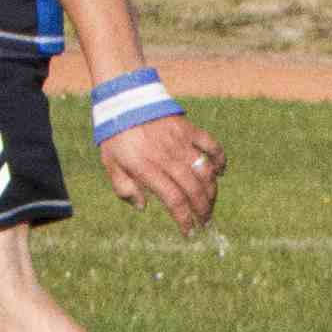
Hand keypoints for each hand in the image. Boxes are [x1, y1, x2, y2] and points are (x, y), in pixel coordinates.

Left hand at [99, 113, 221, 238]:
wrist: (123, 101)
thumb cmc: (115, 136)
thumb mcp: (110, 164)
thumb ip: (123, 187)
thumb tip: (142, 207)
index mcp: (146, 168)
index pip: (173, 199)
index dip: (184, 218)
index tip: (189, 231)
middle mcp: (166, 156)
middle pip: (194, 189)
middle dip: (203, 210)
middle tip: (205, 222)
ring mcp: (180, 142)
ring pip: (206, 172)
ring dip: (212, 191)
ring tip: (210, 204)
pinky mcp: (189, 129)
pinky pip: (212, 146)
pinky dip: (220, 160)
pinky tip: (221, 173)